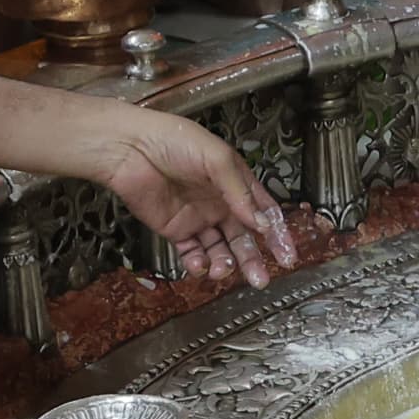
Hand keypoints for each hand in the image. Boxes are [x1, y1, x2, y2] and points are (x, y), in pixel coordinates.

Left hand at [85, 106, 299, 288]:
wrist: (131, 150)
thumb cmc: (174, 140)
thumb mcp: (217, 160)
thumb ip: (240, 193)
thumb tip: (262, 223)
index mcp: (235, 181)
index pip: (263, 211)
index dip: (276, 233)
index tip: (287, 255)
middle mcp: (220, 202)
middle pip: (243, 237)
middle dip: (253, 259)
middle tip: (261, 279)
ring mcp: (198, 218)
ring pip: (220, 249)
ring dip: (225, 264)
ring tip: (223, 270)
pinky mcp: (176, 230)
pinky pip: (192, 253)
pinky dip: (198, 263)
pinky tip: (200, 265)